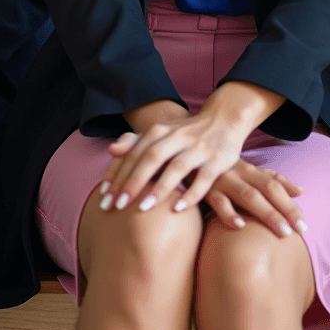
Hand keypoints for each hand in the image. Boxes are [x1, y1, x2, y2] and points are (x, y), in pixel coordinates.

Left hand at [98, 81, 303, 235]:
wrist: (224, 119)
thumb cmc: (185, 133)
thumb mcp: (160, 133)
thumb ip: (135, 142)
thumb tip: (111, 150)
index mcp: (160, 130)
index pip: (135, 153)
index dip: (119, 174)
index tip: (105, 197)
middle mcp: (178, 137)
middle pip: (152, 158)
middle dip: (134, 182)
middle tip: (118, 206)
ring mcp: (199, 148)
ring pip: (177, 167)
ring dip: (159, 188)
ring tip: (143, 209)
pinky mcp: (218, 160)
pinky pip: (204, 178)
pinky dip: (191, 194)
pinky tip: (177, 210)